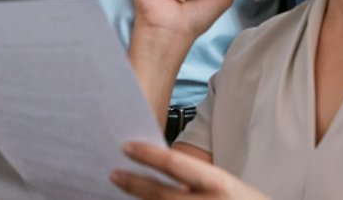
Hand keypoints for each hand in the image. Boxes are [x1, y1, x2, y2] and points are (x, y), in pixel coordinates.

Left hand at [111, 142, 268, 198]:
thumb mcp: (229, 187)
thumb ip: (200, 181)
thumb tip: (163, 167)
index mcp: (220, 184)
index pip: (175, 163)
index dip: (147, 154)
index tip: (126, 147)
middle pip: (160, 194)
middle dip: (133, 183)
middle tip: (113, 173)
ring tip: (123, 194)